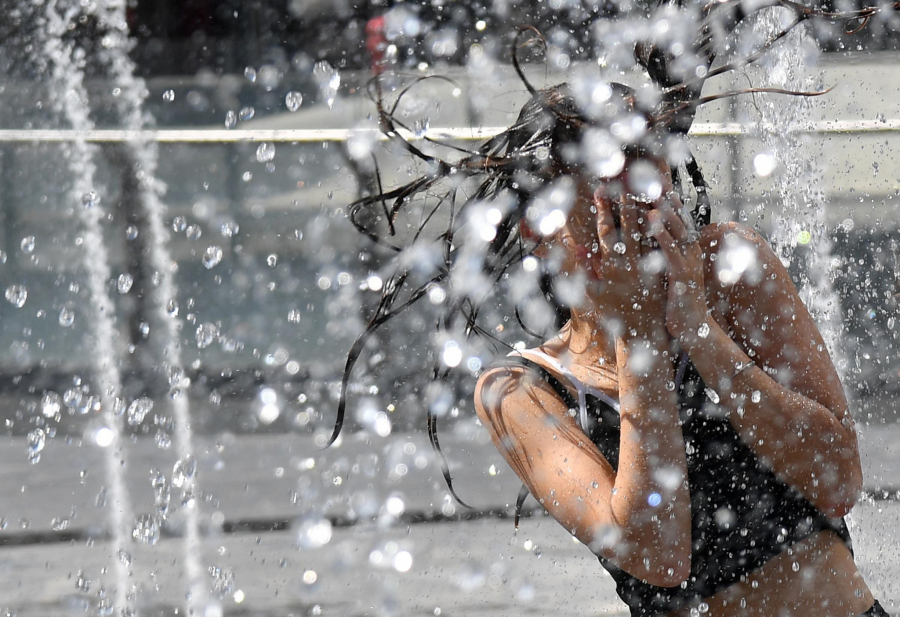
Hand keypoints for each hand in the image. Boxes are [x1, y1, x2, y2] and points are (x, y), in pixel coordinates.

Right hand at [587, 189, 667, 337]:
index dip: (603, 210)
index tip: (601, 191)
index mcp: (611, 268)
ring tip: (648, 191)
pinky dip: (663, 228)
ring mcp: (649, 266)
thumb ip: (586, 269)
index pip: (606, 231)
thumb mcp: (592, 294)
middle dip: (627, 202)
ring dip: (648, 211)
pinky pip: (663, 244)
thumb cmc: (614, 314)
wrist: (643, 332)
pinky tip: (664, 213)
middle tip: (626, 182)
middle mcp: (631, 264)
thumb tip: (579, 247)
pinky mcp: (663, 270)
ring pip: (649, 233)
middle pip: (630, 226)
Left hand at [647, 194, 709, 346]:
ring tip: (653, 191)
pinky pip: (671, 250)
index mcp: (685, 248)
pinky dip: (662, 234)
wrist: (693, 327)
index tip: (656, 180)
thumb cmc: (677, 300)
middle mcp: (689, 251)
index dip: (668, 199)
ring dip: (665, 210)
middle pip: (679, 218)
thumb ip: (664, 252)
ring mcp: (688, 261)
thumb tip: (650, 236)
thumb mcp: (671, 271)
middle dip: (667, 198)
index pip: (677, 218)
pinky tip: (651, 222)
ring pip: (677, 229)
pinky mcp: (681, 275)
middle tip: (655, 177)